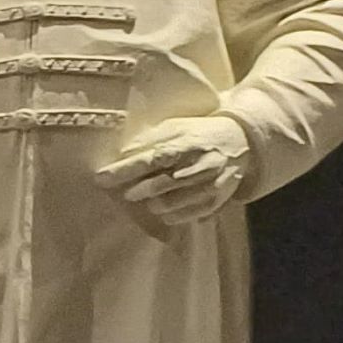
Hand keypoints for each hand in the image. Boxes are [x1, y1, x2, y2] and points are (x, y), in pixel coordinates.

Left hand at [94, 115, 250, 228]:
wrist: (242, 141)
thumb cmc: (198, 133)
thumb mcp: (175, 127)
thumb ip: (149, 140)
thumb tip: (121, 153)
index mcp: (188, 143)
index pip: (151, 159)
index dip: (124, 170)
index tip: (100, 178)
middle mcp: (201, 165)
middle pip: (162, 185)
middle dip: (138, 190)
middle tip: (126, 192)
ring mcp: (211, 185)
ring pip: (173, 204)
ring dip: (155, 205)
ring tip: (148, 199)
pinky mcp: (217, 200)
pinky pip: (188, 215)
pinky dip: (173, 215)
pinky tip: (166, 210)